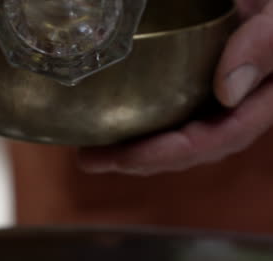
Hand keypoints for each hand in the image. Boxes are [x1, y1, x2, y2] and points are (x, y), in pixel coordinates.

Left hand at [79, 0, 272, 175]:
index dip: (167, 154)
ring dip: (130, 148)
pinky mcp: (196, 88)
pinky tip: (108, 122)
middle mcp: (233, 110)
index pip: (212, 141)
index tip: (125, 159)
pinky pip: (167, 112)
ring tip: (90, 152)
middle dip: (136, 160)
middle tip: (91, 161)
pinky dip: (137, 122)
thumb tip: (226, 91)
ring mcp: (212, 101)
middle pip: (184, 149)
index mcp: (258, 104)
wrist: (267, 5)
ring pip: (172, 135)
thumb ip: (263, 45)